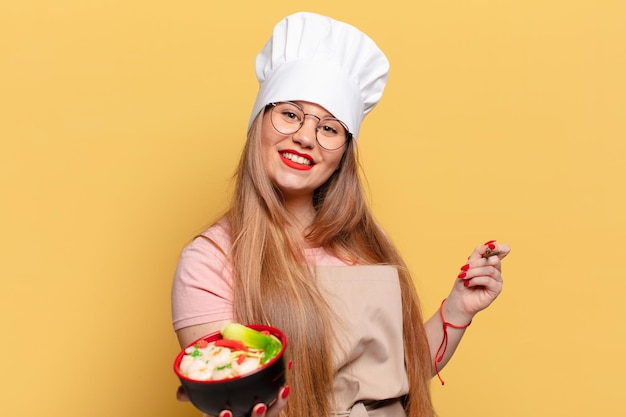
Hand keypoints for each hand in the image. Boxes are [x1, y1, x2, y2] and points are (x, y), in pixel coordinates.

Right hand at [175, 385, 289, 416]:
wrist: (226, 381)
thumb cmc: (213, 389)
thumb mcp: (201, 393)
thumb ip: (190, 393)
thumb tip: (179, 394)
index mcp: (227, 416)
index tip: (225, 412)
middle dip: (256, 416)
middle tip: (257, 405)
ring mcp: (258, 413)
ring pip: (270, 414)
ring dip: (277, 404)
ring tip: (282, 390)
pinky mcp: (269, 404)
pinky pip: (278, 401)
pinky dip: (282, 391)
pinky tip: (286, 377)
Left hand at [447, 240, 510, 320]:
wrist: (459, 299)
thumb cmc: (464, 281)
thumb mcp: (469, 264)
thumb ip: (478, 253)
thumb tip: (489, 244)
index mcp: (491, 263)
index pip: (502, 251)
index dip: (499, 247)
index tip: (491, 246)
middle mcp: (496, 271)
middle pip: (494, 260)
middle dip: (477, 262)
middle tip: (465, 268)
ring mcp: (498, 280)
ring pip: (489, 270)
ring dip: (474, 272)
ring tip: (464, 276)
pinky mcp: (496, 290)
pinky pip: (488, 280)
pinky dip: (476, 280)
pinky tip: (469, 283)